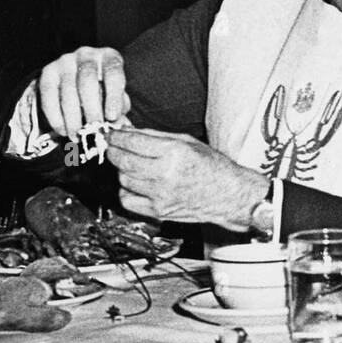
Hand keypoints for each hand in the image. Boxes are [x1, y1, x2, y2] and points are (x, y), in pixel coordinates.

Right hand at [38, 46, 130, 137]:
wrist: (74, 83)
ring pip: (67, 91)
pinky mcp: (47, 72)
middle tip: (94, 130)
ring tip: (78, 136)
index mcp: (109, 57)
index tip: (111, 117)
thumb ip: (118, 109)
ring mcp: (65, 61)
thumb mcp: (114, 97)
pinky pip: (49, 96)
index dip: (113, 95)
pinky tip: (62, 130)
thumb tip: (119, 126)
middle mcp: (87, 54)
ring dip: (72, 118)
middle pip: (88, 81)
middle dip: (91, 109)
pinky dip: (56, 117)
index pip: (114, 72)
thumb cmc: (103, 92)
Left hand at [107, 127, 266, 230]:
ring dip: (122, 170)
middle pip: (122, 161)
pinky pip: (127, 199)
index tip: (112, 135)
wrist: (229, 195)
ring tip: (131, 165)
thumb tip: (129, 132)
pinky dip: (126, 190)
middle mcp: (165, 174)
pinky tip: (136, 184)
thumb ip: (156, 136)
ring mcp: (160, 195)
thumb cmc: (213, 167)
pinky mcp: (158, 211)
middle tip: (113, 147)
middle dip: (113, 151)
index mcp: (174, 152)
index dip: (116, 136)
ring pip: (123, 179)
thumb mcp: (188, 142)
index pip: (132, 142)